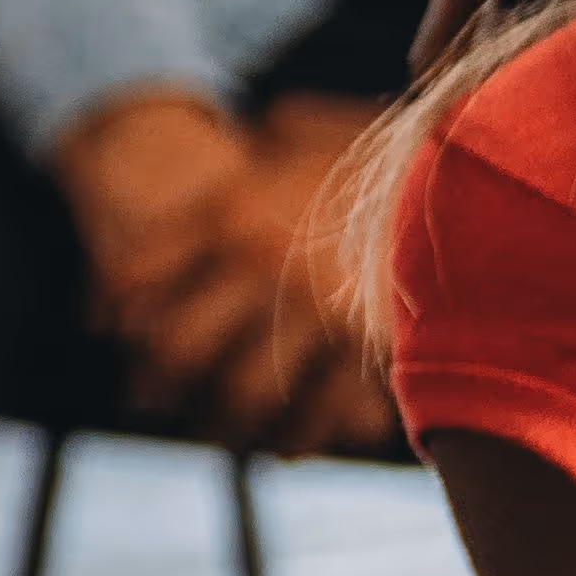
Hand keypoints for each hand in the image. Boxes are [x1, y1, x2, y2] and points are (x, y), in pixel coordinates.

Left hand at [58, 93, 397, 453]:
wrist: (467, 160)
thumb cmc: (381, 145)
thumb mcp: (304, 128)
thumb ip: (260, 145)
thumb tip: (252, 142)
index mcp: (230, 210)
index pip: (137, 275)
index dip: (113, 308)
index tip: (109, 330)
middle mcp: (260, 262)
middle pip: (174, 345)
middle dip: (152, 380)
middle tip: (144, 397)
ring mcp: (316, 308)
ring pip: (238, 390)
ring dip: (215, 422)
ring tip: (208, 432)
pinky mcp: (372, 343)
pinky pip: (317, 412)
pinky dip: (293, 438)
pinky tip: (279, 448)